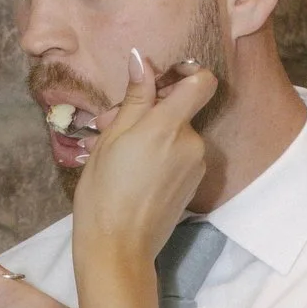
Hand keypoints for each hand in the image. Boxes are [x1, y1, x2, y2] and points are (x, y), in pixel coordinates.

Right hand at [73, 52, 214, 260]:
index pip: (202, 82)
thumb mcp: (111, 138)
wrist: (118, 246)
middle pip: (182, 109)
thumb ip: (135, 98)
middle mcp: (192, 143)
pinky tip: (133, 172)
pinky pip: (180, 156)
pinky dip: (160, 156)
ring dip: (153, 135)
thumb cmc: (104, 191)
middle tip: (112, 125)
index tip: (160, 81)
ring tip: (119, 154)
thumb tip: (142, 60)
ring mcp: (196, 165)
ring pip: (178, 134)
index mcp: (169, 126)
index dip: (186, 74)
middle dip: (151, 111)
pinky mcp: (194, 184)